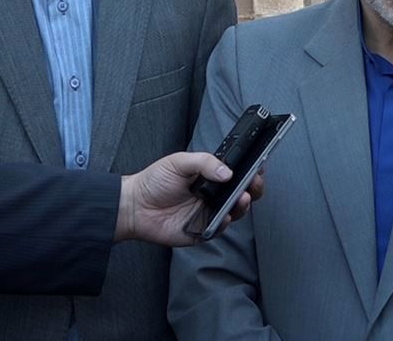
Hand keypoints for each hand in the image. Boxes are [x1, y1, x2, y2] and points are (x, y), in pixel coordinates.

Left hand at [115, 152, 264, 245]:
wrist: (134, 206)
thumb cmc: (155, 181)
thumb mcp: (179, 162)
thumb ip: (204, 162)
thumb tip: (227, 172)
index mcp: (211, 176)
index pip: (238, 172)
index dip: (251, 169)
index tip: (258, 164)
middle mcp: (215, 194)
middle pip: (244, 192)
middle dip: (254, 187)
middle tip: (254, 182)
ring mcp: (210, 212)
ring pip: (236, 211)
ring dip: (243, 205)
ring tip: (243, 197)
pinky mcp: (203, 230)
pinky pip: (220, 228)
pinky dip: (225, 222)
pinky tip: (224, 216)